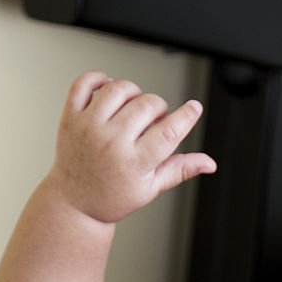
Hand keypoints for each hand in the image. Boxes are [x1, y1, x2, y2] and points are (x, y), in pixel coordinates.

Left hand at [44, 71, 215, 223]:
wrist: (74, 203)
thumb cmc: (113, 197)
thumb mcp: (151, 188)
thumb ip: (181, 169)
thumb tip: (209, 163)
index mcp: (134, 162)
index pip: (169, 131)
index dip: (187, 116)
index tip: (194, 108)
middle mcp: (110, 142)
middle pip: (147, 105)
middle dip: (159, 107)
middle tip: (155, 120)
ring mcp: (89, 127)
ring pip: (119, 89)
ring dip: (134, 91)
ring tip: (134, 106)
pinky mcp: (71, 117)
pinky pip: (84, 84)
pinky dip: (99, 79)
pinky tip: (110, 90)